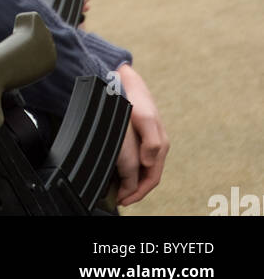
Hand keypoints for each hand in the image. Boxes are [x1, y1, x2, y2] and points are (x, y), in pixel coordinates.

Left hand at [114, 64, 168, 205]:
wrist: (126, 78)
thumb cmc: (135, 97)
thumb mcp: (143, 118)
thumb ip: (150, 142)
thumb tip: (148, 163)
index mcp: (160, 145)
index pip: (152, 178)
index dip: (138, 192)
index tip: (124, 200)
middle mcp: (157, 146)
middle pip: (148, 177)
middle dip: (135, 190)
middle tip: (119, 199)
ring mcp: (149, 141)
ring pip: (143, 169)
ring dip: (132, 182)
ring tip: (118, 189)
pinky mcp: (141, 136)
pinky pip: (138, 159)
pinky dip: (130, 170)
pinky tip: (119, 171)